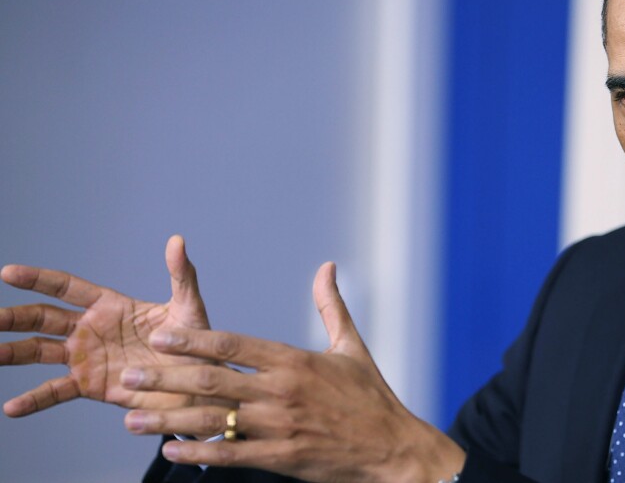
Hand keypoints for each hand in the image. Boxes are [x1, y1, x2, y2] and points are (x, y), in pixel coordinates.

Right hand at [0, 235, 215, 416]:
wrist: (199, 384)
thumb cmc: (194, 341)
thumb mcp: (188, 306)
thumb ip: (181, 274)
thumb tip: (178, 240)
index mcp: (109, 305)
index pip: (66, 287)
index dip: (37, 279)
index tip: (8, 272)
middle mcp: (90, 329)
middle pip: (42, 318)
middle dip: (12, 316)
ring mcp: (87, 357)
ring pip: (39, 351)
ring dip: (12, 352)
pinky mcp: (90, 385)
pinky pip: (56, 391)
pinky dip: (34, 400)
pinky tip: (11, 408)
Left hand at [121, 262, 465, 482]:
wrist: (392, 447)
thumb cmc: (371, 396)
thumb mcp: (351, 347)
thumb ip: (331, 306)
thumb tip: (327, 266)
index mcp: (294, 360)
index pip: (234, 344)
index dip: (193, 341)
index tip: (161, 337)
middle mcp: (281, 391)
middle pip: (212, 380)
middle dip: (165, 377)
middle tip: (130, 375)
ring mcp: (279, 426)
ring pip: (213, 419)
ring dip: (168, 418)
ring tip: (132, 418)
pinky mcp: (281, 458)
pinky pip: (230, 454)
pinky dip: (197, 453)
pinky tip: (171, 450)